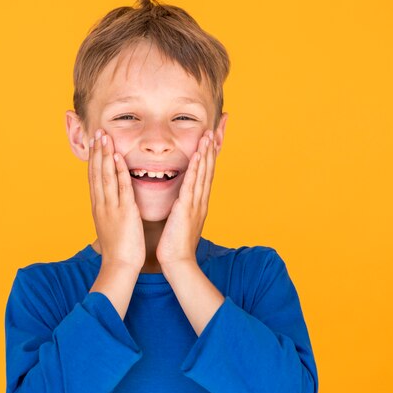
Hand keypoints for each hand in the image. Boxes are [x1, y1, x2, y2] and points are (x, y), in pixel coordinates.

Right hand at [88, 129, 145, 271]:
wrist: (119, 266)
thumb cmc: (118, 249)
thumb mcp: (110, 225)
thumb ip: (110, 210)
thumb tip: (111, 201)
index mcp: (99, 206)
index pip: (94, 177)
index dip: (94, 159)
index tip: (94, 143)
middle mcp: (101, 204)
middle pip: (96, 172)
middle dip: (97, 151)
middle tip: (97, 132)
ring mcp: (111, 206)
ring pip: (105, 175)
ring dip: (104, 155)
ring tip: (104, 137)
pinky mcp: (124, 211)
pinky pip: (120, 187)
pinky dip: (118, 171)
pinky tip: (117, 157)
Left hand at [156, 129, 215, 268]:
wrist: (177, 262)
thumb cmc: (176, 244)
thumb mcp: (181, 220)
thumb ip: (183, 207)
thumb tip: (180, 198)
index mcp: (199, 202)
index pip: (206, 174)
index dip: (210, 156)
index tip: (213, 138)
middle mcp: (201, 200)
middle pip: (209, 169)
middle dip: (212, 149)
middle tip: (216, 129)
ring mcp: (196, 203)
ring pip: (203, 173)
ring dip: (206, 153)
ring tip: (209, 135)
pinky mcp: (187, 207)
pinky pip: (192, 183)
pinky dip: (196, 167)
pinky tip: (198, 154)